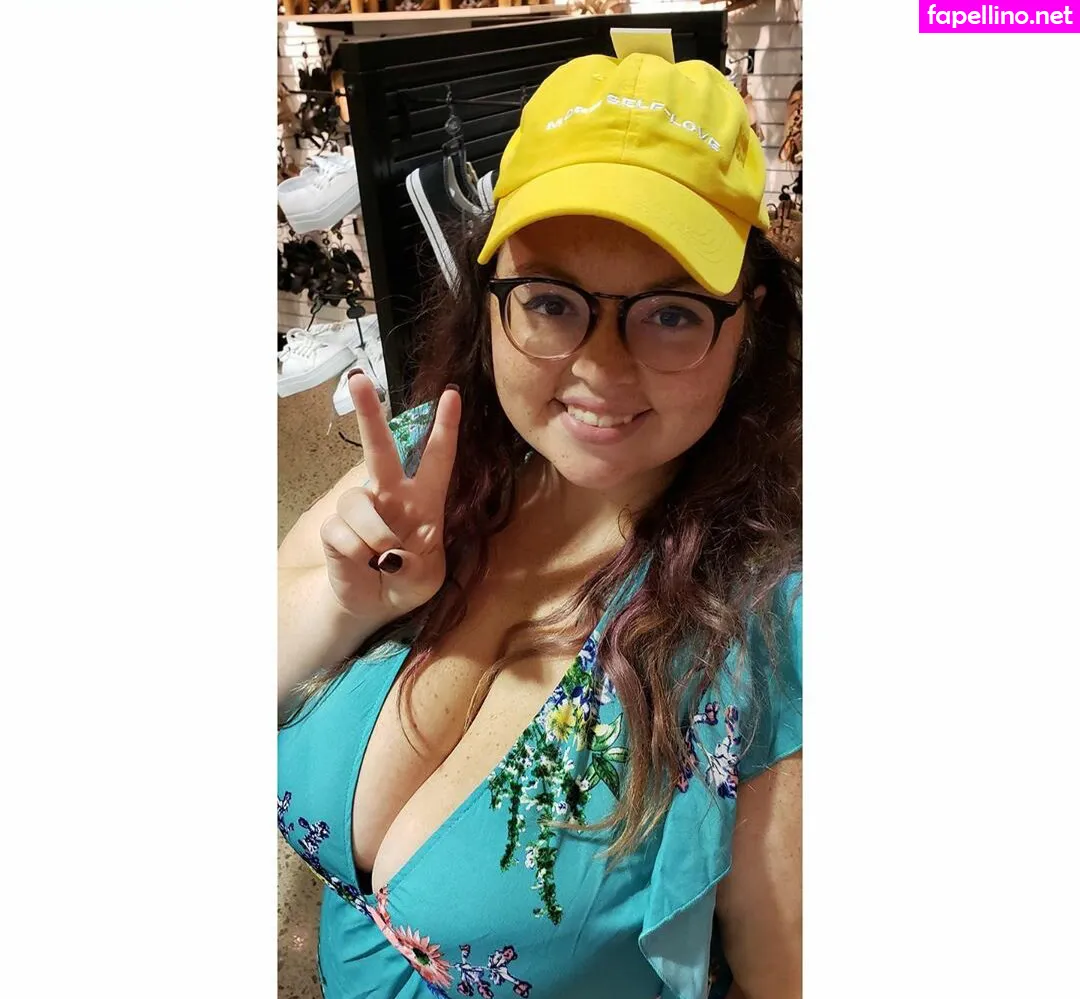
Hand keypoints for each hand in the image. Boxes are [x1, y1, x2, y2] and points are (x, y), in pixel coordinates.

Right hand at [319, 373, 460, 621]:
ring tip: (380, 559)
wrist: (374, 605)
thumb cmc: (407, 581)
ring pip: (358, 504)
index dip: (445, 427)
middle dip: (369, 413)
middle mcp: (390, 494)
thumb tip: (390, 551)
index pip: (437, 458)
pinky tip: (362, 564)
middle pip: (379, 447)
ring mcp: (360, 508)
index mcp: (423, 500)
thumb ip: (418, 563)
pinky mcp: (334, 528)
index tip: (451, 394)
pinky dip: (357, 554)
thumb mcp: (428, 578)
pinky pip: (342, 532)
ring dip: (374, 536)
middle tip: (358, 379)